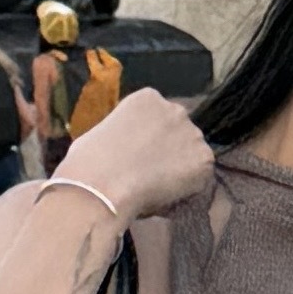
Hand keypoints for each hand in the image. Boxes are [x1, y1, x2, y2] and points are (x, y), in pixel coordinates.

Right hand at [62, 84, 214, 223]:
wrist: (103, 185)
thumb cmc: (89, 161)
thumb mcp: (101, 133)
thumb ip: (123, 134)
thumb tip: (124, 149)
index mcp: (148, 98)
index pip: (157, 117)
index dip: (149, 139)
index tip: (138, 155)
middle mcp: (175, 109)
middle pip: (178, 131)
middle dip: (168, 149)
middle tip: (151, 172)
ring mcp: (192, 133)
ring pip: (191, 152)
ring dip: (180, 166)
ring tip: (159, 187)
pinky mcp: (204, 159)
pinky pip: (200, 175)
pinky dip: (188, 187)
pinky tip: (167, 196)